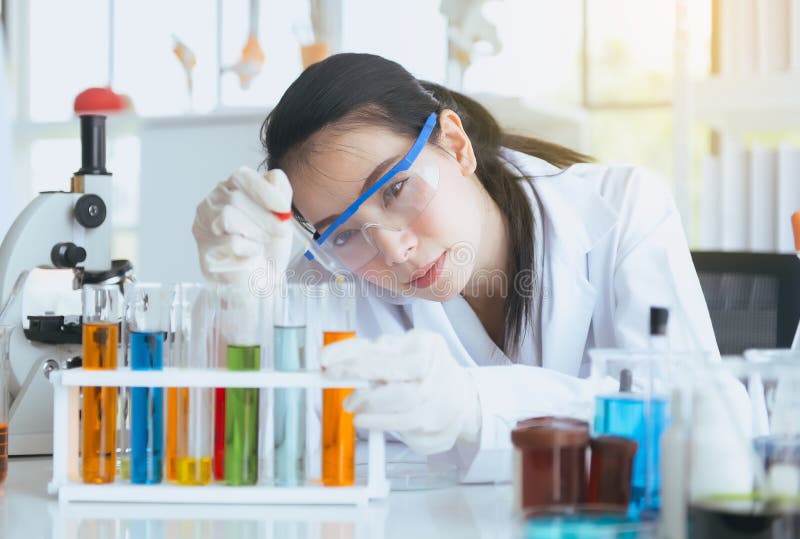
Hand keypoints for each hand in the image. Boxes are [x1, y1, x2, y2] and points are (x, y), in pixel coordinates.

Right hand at [192, 167, 292, 286]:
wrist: (263, 281)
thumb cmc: (269, 247)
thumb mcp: (281, 215)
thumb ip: (279, 192)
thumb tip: (274, 178)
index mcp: (230, 188)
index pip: (242, 176)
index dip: (264, 191)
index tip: (283, 209)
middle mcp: (212, 201)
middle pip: (237, 197)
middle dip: (265, 218)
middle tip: (278, 233)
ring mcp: (204, 224)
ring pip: (228, 215)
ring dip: (255, 233)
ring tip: (261, 244)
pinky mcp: (205, 249)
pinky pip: (230, 241)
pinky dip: (249, 250)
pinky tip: (251, 255)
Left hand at [321, 329, 481, 454]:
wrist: (462, 397)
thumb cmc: (424, 369)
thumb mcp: (399, 351)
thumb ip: (371, 354)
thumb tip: (332, 361)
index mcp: (425, 345)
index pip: (384, 350)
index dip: (351, 356)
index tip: (326, 361)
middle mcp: (437, 372)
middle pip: (397, 382)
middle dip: (363, 389)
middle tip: (343, 393)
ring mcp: (443, 402)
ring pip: (403, 408)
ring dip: (371, 411)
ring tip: (354, 410)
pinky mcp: (440, 429)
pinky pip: (408, 430)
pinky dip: (383, 424)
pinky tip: (368, 420)